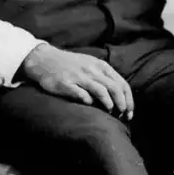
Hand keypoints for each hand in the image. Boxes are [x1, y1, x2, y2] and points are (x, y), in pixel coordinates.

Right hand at [19, 44, 133, 117]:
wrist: (43, 59)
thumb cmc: (70, 65)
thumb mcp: (91, 65)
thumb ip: (104, 77)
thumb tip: (120, 96)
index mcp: (100, 66)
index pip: (121, 84)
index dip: (129, 100)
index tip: (129, 112)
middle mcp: (92, 70)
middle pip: (114, 88)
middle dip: (122, 104)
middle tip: (123, 115)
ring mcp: (78, 76)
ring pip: (101, 91)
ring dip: (108, 104)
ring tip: (110, 113)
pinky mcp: (65, 83)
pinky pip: (81, 94)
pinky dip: (88, 101)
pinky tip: (90, 106)